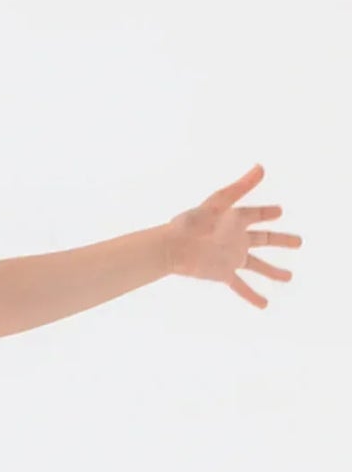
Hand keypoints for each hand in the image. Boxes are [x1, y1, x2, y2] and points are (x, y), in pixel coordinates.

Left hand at [165, 163, 301, 307]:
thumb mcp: (219, 202)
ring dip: (273, 271)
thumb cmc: (191, 223)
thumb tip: (261, 167)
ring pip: (258, 265)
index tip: (279, 211)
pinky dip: (253, 296)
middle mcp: (236, 239)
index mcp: (236, 219)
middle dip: (281, 240)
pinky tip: (264, 304)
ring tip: (288, 277)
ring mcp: (231, 258)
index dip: (268, 213)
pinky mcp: (224, 273)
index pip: (257, 214)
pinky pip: (241, 287)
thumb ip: (240, 188)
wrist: (172, 247)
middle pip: (265, 239)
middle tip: (298, 242)